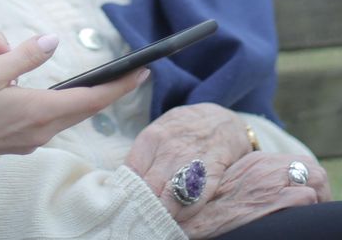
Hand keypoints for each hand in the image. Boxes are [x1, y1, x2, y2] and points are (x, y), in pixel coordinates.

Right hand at [0, 33, 146, 183]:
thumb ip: (26, 55)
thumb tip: (51, 41)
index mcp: (40, 110)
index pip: (92, 99)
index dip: (120, 86)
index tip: (142, 73)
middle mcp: (40, 130)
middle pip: (85, 110)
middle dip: (111, 92)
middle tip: (131, 75)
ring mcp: (29, 140)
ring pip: (68, 118)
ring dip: (87, 101)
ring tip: (103, 84)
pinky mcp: (17, 142)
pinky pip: (51, 123)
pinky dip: (65, 108)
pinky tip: (60, 98)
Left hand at [124, 104, 256, 220]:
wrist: (220, 120)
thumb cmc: (181, 130)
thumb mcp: (158, 131)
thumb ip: (141, 157)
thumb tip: (121, 184)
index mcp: (152, 138)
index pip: (130, 173)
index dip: (125, 193)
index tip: (122, 205)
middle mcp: (170, 150)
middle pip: (148, 189)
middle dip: (141, 206)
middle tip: (136, 218)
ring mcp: (191, 162)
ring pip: (169, 200)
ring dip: (160, 214)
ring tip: (154, 222)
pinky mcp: (211, 174)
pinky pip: (193, 202)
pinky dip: (183, 215)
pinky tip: (176, 219)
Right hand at [179, 152, 329, 238]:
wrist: (186, 218)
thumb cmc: (205, 210)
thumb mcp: (230, 188)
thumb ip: (251, 185)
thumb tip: (268, 195)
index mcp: (256, 163)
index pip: (299, 164)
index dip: (309, 183)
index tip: (310, 200)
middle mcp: (265, 169)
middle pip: (314, 170)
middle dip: (322, 191)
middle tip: (318, 211)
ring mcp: (269, 184)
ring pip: (315, 183)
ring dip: (318, 202)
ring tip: (311, 219)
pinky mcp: (271, 202)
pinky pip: (305, 199)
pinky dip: (308, 210)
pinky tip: (298, 222)